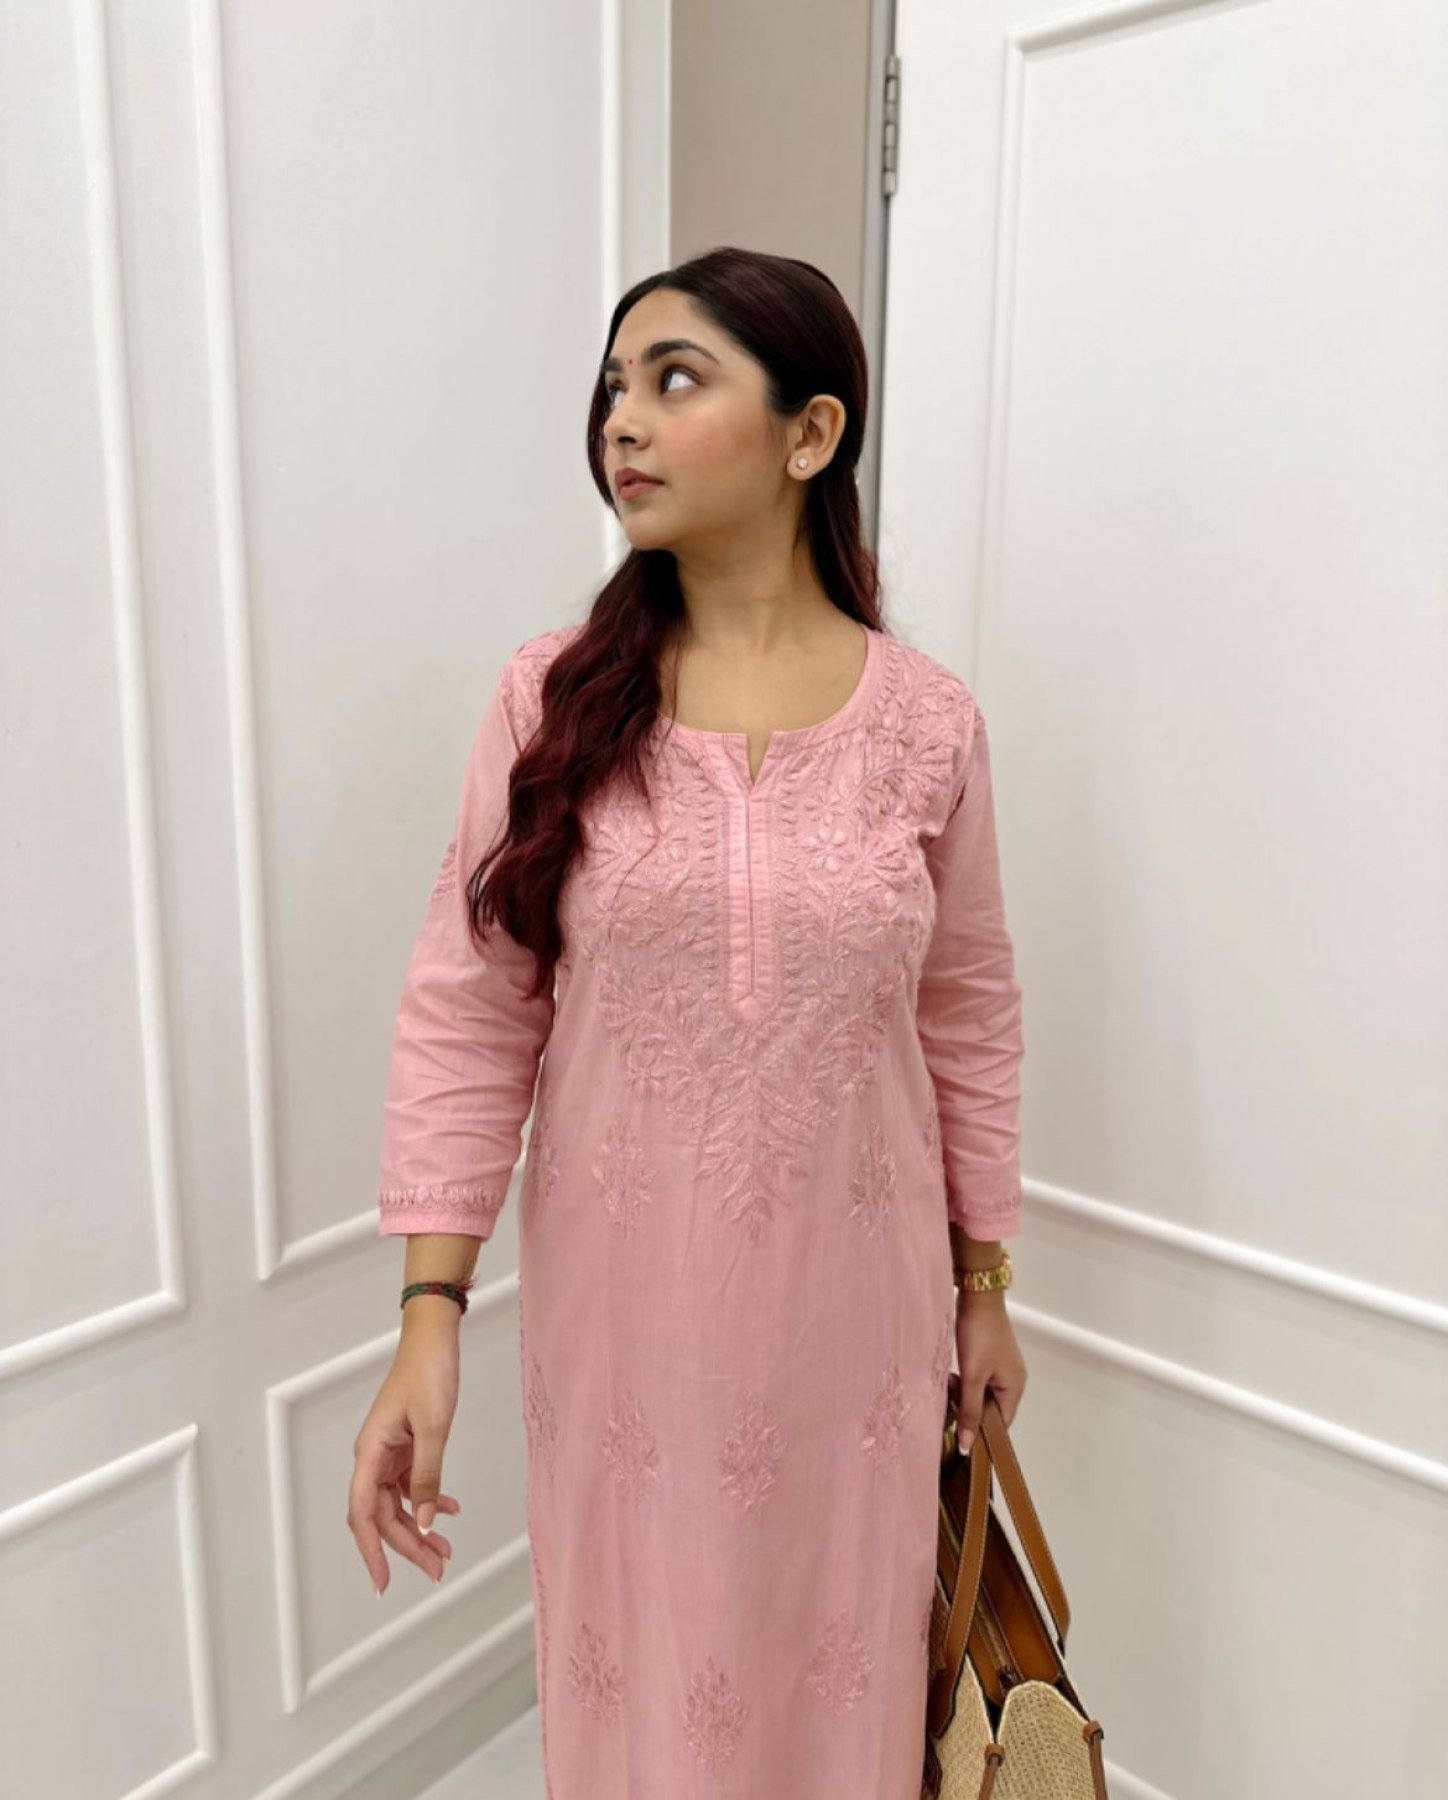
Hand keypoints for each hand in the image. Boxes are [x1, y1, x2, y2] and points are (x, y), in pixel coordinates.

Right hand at [348, 1322, 463, 1594]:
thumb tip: (422, 1522)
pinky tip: (451, 1511)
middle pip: (383, 1515)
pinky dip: (429, 1500)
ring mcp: (388, 1453)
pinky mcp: (405, 1446)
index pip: (362, 1513)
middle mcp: (374, 1457)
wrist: (433, 1338)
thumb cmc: (429, 1373)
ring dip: (419, 1528)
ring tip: (446, 1550)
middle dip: (408, 1546)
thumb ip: (428, 1477)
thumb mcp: (435, 1427)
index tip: (383, 1583)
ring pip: (398, 1504)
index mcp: (370, 1453)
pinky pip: (411, 1485)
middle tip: (438, 1568)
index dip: (371, 1551)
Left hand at [952, 1291, 1026, 1449]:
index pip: (1001, 1423)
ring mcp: (1002, 1367)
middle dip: (969, 1408)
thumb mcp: (972, 1376)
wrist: (978, 1296)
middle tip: (950, 1401)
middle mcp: (1013, 1379)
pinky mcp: (991, 1356)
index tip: (959, 1433)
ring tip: (949, 1383)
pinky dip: (965, 1381)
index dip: (981, 1431)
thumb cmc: (979, 1335)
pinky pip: (978, 1379)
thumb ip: (970, 1410)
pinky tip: (952, 1374)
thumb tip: (969, 1444)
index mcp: (1015, 1387)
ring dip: (964, 1394)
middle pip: (991, 1408)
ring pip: (982, 1393)